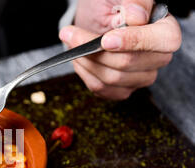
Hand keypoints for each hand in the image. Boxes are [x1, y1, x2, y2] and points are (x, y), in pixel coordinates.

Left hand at [59, 0, 181, 99]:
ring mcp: (141, 76)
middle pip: (128, 62)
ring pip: (112, 78)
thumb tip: (136, 17)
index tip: (106, 40)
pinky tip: (80, 59)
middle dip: (95, 50)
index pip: (164, 41)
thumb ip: (134, 2)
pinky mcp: (122, 89)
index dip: (134, 42)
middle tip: (71, 34)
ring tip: (73, 44)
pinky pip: (102, 89)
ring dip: (86, 61)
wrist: (95, 17)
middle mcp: (158, 57)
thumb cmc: (111, 4)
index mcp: (165, 30)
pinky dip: (85, 74)